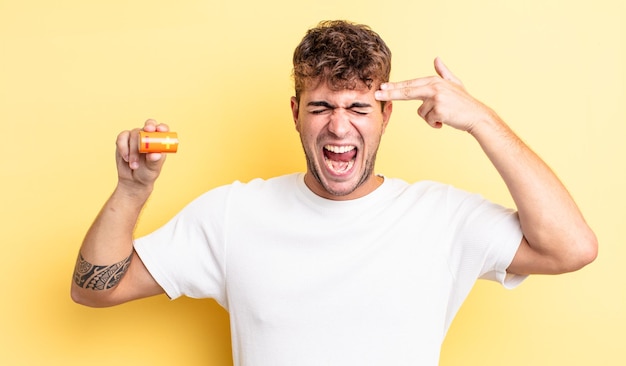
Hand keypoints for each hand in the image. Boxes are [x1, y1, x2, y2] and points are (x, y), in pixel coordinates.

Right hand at [115, 119, 168, 191]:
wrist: (133, 180)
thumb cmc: (147, 173)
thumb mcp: (153, 168)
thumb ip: (154, 161)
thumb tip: (155, 154)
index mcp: (159, 142)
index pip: (162, 129)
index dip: (162, 127)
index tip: (159, 130)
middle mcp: (148, 137)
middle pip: (148, 125)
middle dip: (148, 127)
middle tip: (147, 131)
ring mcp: (135, 137)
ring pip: (134, 134)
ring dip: (133, 150)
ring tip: (134, 165)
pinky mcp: (123, 141)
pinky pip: (121, 138)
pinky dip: (123, 148)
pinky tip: (126, 158)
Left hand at [375, 57, 495, 132]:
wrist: (477, 116)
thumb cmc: (464, 102)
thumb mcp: (454, 83)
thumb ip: (443, 72)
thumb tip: (436, 58)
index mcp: (434, 81)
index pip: (410, 84)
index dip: (395, 86)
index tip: (382, 87)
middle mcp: (434, 87)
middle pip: (407, 91)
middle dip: (390, 94)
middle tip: (376, 95)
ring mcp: (436, 98)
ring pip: (421, 113)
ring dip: (430, 118)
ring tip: (444, 115)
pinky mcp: (439, 109)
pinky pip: (429, 120)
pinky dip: (435, 124)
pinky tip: (446, 121)